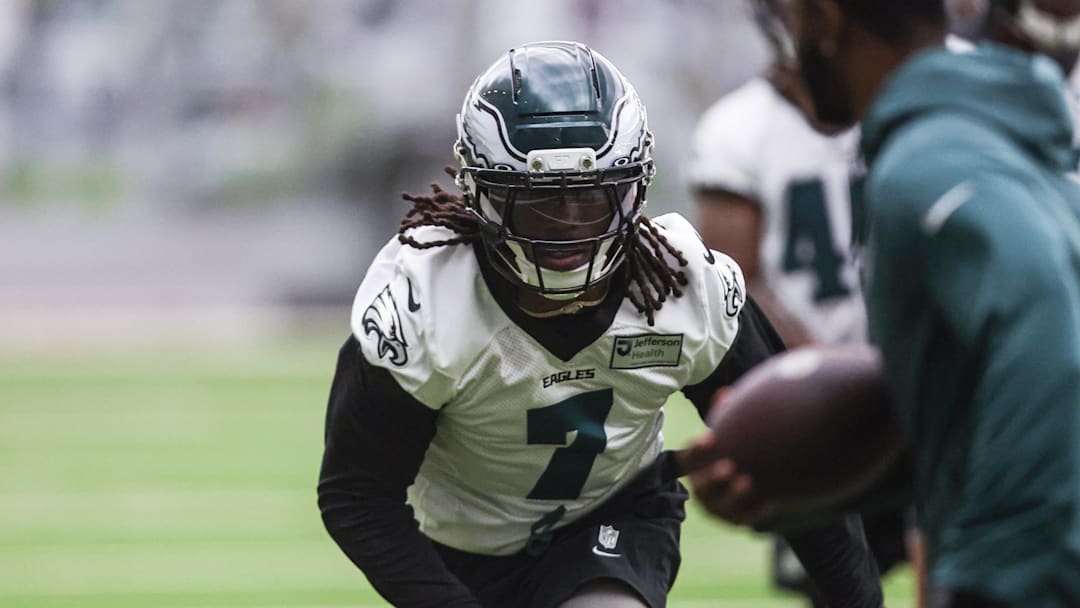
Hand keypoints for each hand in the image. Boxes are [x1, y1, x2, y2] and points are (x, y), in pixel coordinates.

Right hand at [675, 388, 778, 526]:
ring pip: (722, 506)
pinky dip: (757, 510)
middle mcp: (702, 491)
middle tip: (728, 465)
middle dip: (712, 478)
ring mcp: (718, 509)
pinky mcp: (737, 521)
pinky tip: (772, 501)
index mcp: (696, 469)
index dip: (695, 450)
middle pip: (702, 487)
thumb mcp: (728, 435)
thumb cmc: (734, 451)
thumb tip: (725, 393)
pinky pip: (747, 518)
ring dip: (733, 496)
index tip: (709, 437)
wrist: (747, 484)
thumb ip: (725, 417)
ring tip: (747, 481)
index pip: (687, 460)